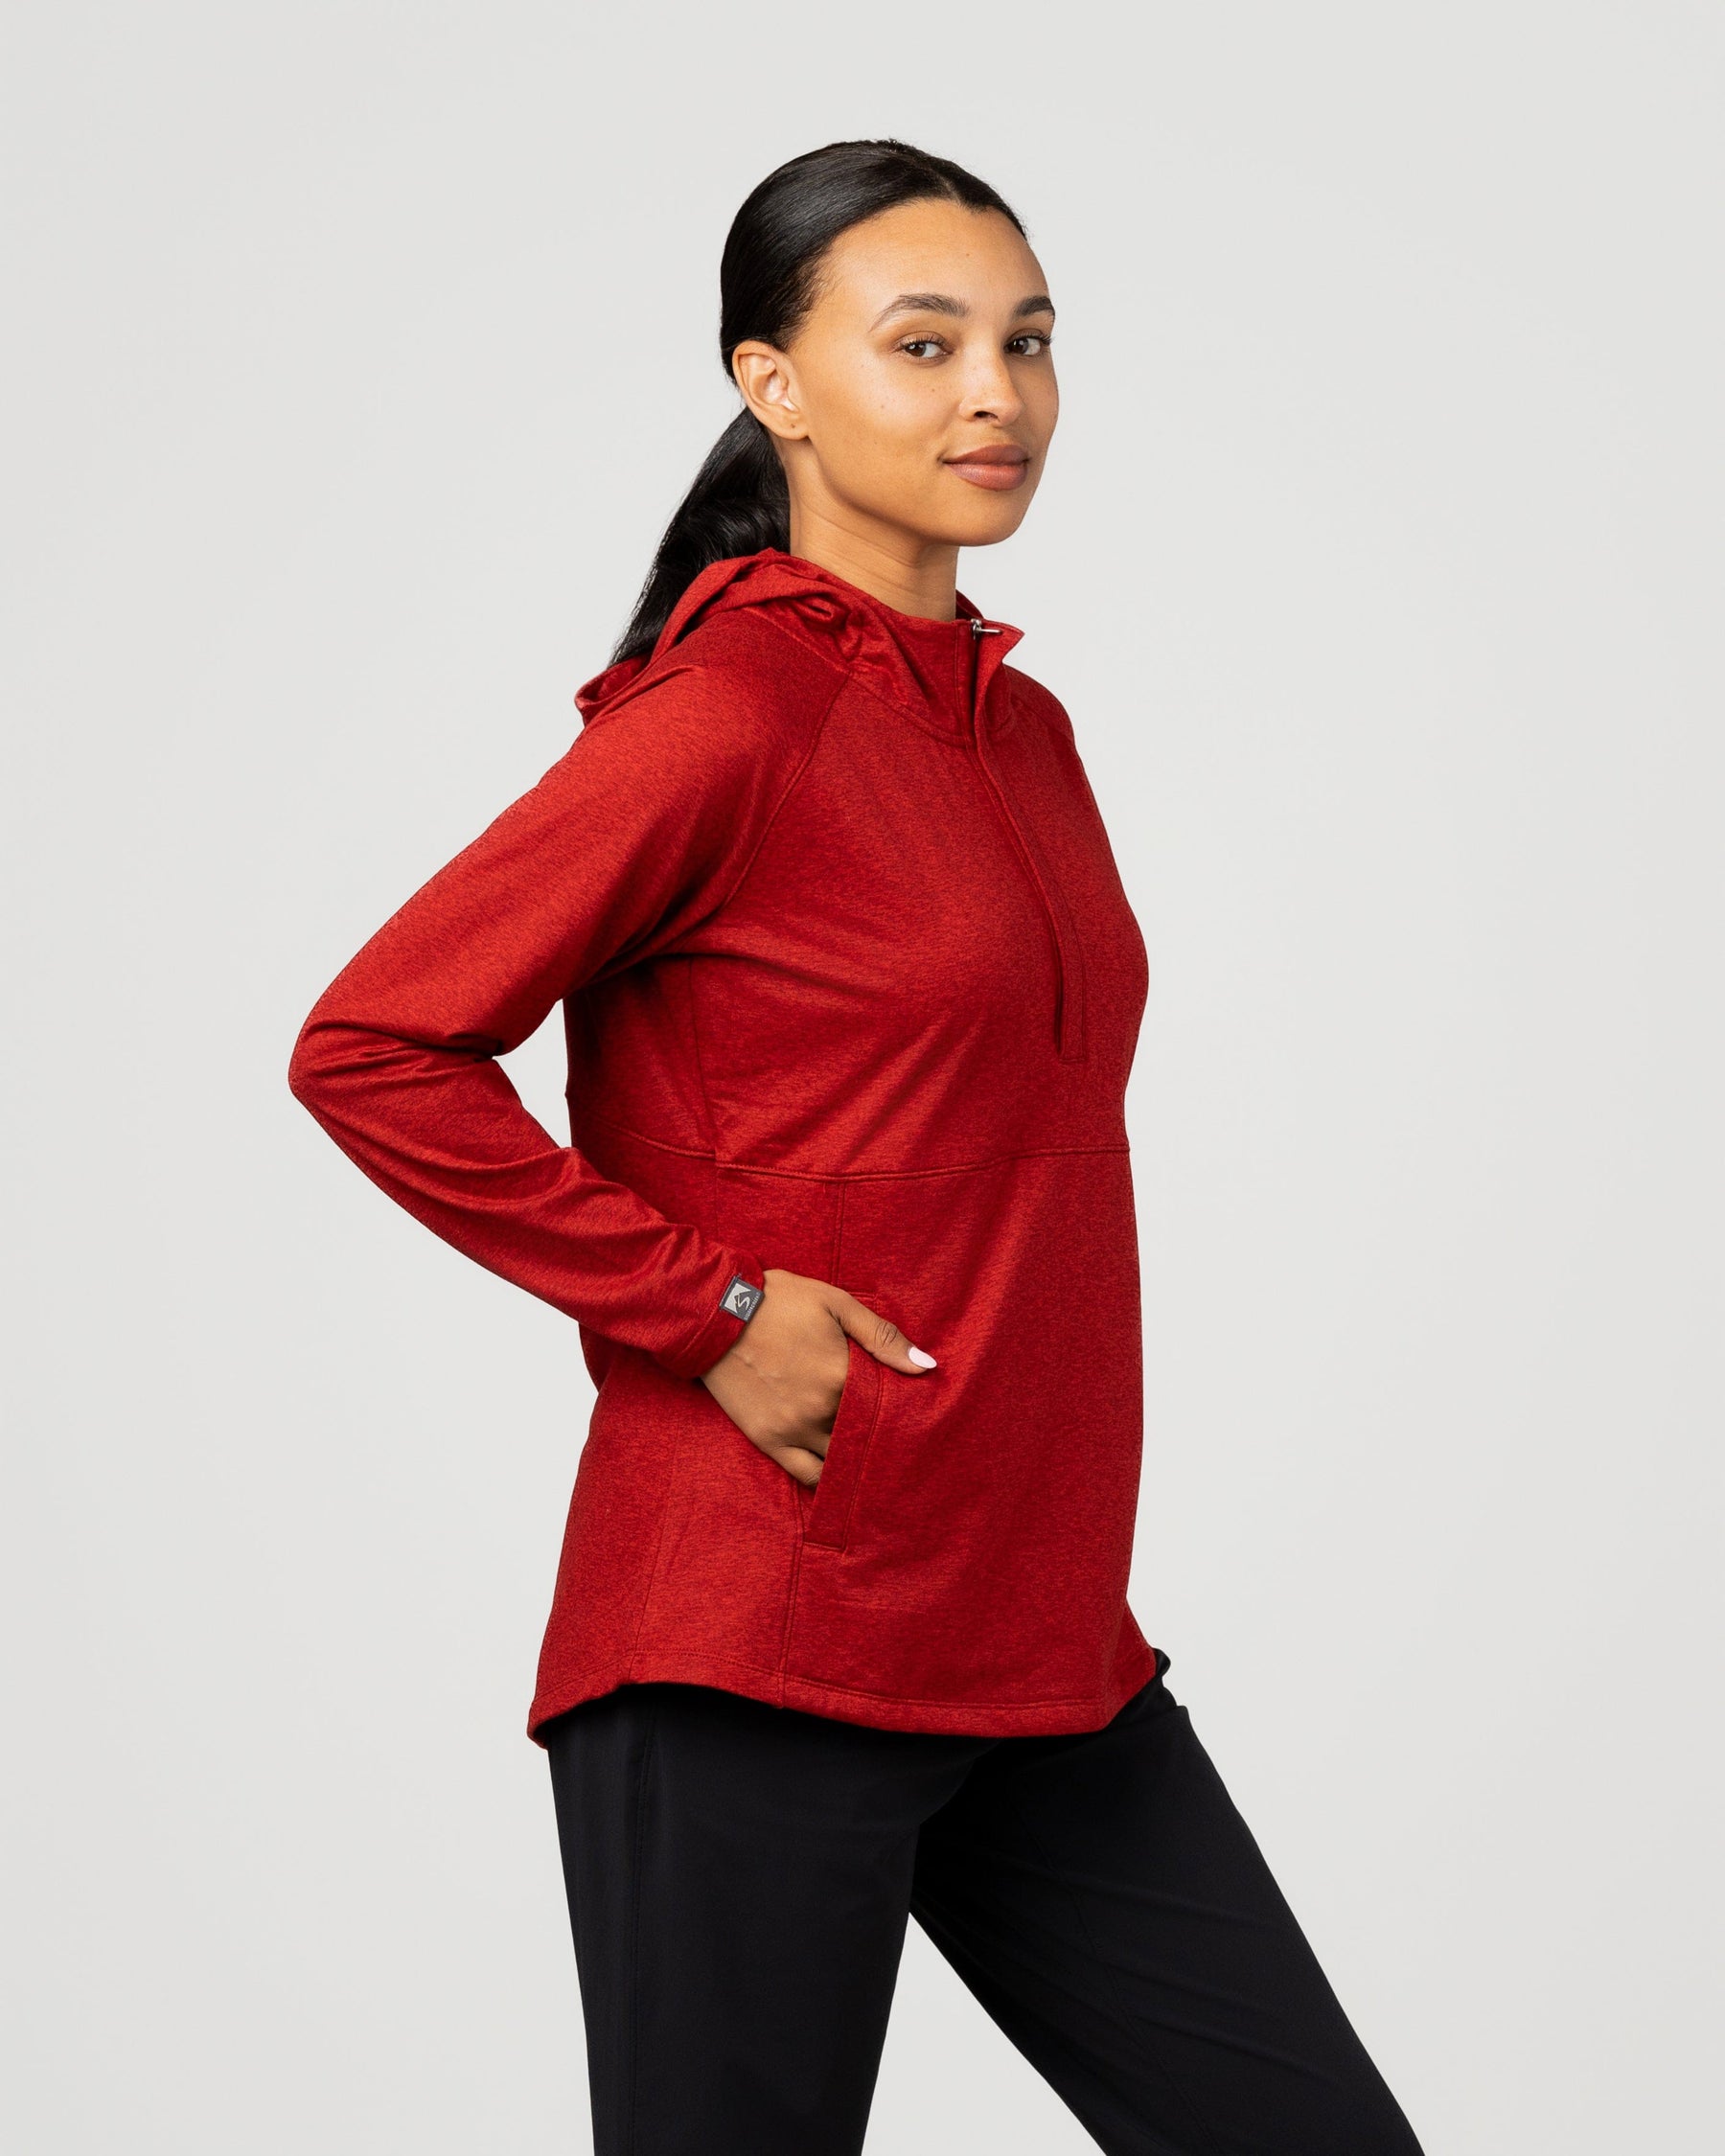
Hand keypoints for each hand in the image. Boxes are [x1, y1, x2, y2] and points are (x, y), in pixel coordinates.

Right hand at [699, 1267, 937, 1486]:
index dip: (900, 1408)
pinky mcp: (769, 1440)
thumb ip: (882, 1337)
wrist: (715, 1311)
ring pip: (842, 1460)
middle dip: (882, 1435)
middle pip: (868, 1437)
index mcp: (842, 1376)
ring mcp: (794, 1429)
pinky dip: (828, 1478)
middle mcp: (821, 1410)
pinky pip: (807, 1475)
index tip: (906, 1407)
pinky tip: (839, 1470)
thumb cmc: (779, 1301)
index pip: (888, 1407)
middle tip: (893, 1432)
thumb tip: (927, 1367)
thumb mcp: (836, 1304)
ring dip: (857, 1458)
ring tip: (869, 1451)